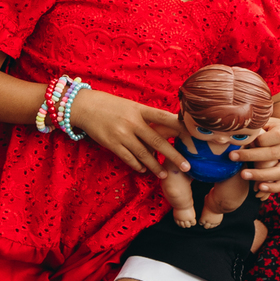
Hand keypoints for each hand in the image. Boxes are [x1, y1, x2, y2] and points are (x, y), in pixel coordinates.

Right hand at [72, 89, 188, 176]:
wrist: (84, 106)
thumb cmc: (110, 106)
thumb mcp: (130, 106)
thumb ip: (146, 117)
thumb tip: (166, 130)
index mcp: (139, 109)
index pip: (164, 117)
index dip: (180, 125)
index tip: (195, 134)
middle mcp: (132, 122)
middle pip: (157, 141)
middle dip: (173, 155)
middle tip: (187, 166)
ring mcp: (121, 134)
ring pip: (144, 154)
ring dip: (155, 166)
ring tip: (165, 175)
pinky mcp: (111, 144)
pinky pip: (128, 158)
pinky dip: (138, 166)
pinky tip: (144, 170)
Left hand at [232, 116, 279, 195]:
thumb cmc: (270, 129)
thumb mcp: (264, 123)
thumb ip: (254, 126)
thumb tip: (233, 129)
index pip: (277, 136)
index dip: (260, 139)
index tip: (243, 141)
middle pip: (274, 154)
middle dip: (251, 156)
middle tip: (232, 157)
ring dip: (261, 174)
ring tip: (243, 175)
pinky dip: (273, 188)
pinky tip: (259, 189)